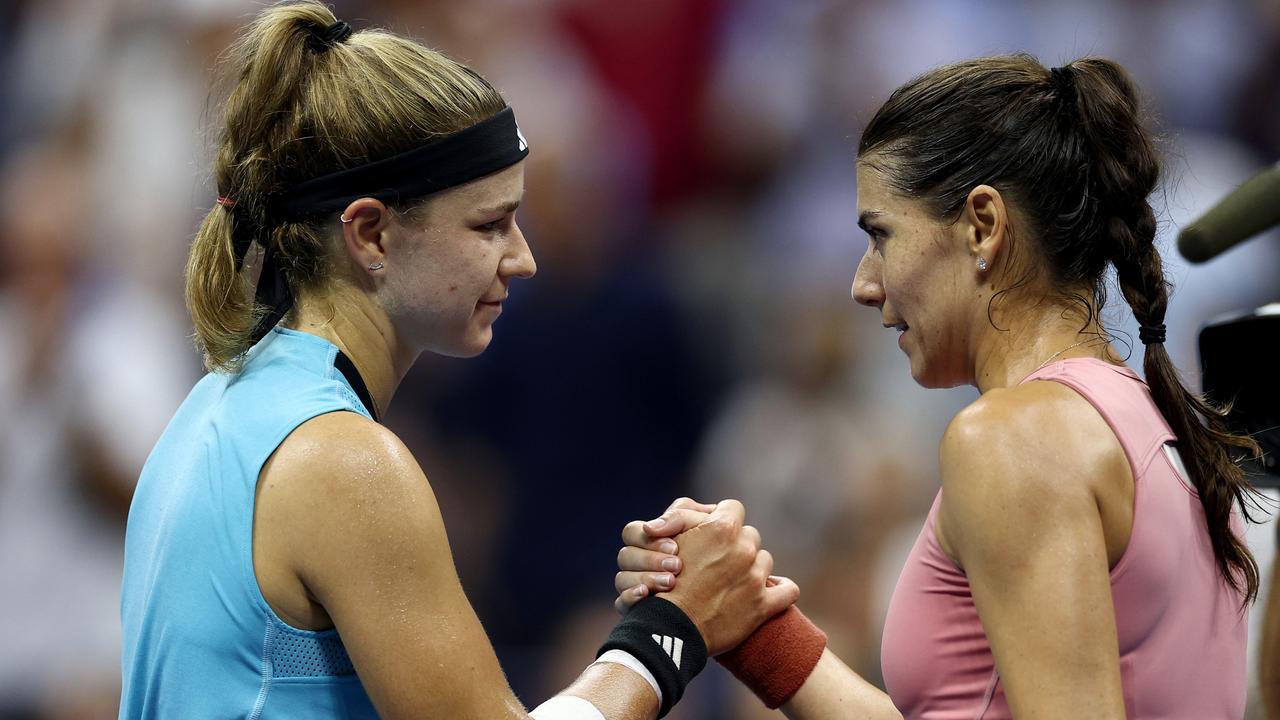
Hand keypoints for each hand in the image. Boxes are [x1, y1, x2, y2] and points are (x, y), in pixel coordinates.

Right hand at [614, 497, 716, 612]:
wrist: (727, 612)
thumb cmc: (723, 562)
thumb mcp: (709, 530)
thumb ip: (682, 516)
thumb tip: (650, 527)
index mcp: (653, 543)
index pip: (633, 532)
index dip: (649, 537)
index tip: (675, 547)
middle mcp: (642, 566)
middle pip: (625, 555)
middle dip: (650, 558)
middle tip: (677, 565)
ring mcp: (638, 589)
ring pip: (621, 579)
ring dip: (645, 577)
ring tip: (671, 582)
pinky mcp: (639, 612)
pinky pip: (621, 604)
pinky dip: (631, 597)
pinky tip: (646, 594)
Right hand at [618, 497, 798, 655]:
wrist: (668, 628)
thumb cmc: (663, 582)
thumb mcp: (666, 538)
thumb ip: (682, 516)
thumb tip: (702, 512)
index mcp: (721, 528)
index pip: (733, 508)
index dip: (722, 518)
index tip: (714, 532)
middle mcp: (744, 549)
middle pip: (750, 535)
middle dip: (737, 545)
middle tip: (718, 561)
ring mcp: (755, 577)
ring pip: (765, 561)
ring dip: (753, 567)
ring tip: (733, 581)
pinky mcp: (763, 605)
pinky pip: (788, 590)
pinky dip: (783, 589)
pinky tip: (773, 591)